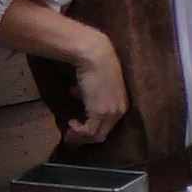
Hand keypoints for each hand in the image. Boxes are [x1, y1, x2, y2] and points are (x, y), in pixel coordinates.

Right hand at [59, 27, 127, 144]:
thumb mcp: (95, 81)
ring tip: (68, 131)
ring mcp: (111, 113)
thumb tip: (77, 94)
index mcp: (122, 103)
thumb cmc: (95, 63)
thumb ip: (89, 92)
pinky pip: (89, 132)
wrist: (95, 55)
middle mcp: (120, 110)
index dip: (93, 128)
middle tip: (69, 134)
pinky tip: (70, 123)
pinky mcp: (100, 113)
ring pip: (96, 136)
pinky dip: (78, 131)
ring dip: (80, 136)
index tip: (77, 125)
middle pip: (103, 134)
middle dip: (85, 136)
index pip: (109, 125)